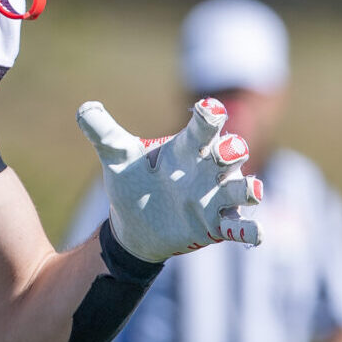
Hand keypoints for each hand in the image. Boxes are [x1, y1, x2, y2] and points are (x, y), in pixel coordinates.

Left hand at [77, 98, 263, 262]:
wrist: (134, 224)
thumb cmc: (133, 183)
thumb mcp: (117, 158)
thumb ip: (103, 133)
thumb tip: (85, 108)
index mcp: (187, 147)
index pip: (203, 128)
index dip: (209, 117)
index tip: (208, 109)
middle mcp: (208, 168)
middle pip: (231, 152)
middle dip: (232, 150)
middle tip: (225, 151)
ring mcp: (216, 197)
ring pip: (241, 188)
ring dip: (249, 188)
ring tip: (254, 190)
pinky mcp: (218, 225)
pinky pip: (240, 226)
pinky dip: (250, 229)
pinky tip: (256, 233)